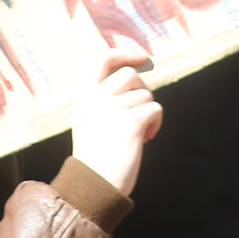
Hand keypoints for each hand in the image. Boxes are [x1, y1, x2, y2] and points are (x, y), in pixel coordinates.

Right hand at [70, 45, 161, 196]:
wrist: (95, 184)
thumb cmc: (96, 155)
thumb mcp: (90, 119)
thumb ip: (104, 98)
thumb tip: (136, 76)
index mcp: (83, 96)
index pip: (102, 59)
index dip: (124, 53)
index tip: (141, 56)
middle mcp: (96, 98)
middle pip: (130, 74)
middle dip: (140, 89)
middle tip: (137, 111)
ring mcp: (113, 109)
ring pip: (145, 94)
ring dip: (147, 112)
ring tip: (136, 133)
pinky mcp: (132, 122)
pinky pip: (155, 109)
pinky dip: (155, 122)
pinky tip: (145, 138)